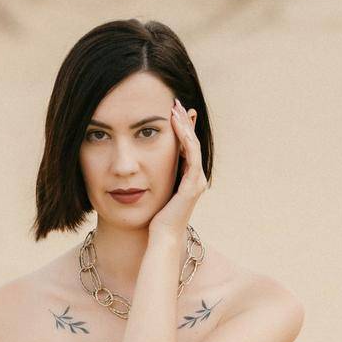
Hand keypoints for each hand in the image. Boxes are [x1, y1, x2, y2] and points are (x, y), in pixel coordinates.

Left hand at [148, 97, 207, 241]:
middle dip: (184, 121)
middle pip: (192, 142)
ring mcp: (197, 181)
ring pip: (193, 145)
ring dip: (185, 125)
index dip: (182, 128)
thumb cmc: (155, 220)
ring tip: (175, 108)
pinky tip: (177, 126)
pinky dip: (185, 139)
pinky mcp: (192, 186)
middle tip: (175, 102)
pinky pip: (191, 156)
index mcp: (189, 179)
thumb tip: (144, 166)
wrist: (161, 239)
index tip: (173, 111)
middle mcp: (197, 178)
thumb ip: (156, 177)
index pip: (187, 147)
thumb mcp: (156, 192)